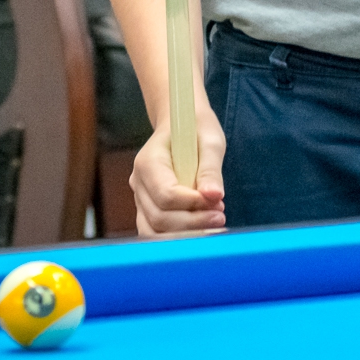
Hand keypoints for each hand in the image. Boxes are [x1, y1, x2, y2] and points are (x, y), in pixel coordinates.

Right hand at [130, 93, 227, 234]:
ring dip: (185, 234)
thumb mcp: (210, 141)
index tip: (218, 202)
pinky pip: (156, 231)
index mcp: (149, 161)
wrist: (182, 124)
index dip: (192, 204)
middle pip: (158, 217)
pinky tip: (202, 229)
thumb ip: (210, 169)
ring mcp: (141, 197)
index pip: (165, 194)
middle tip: (221, 216)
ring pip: (154, 230)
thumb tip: (214, 196)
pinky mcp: (148, 208)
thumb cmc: (196, 129)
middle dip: (192, 222)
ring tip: (214, 224)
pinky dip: (178, 236)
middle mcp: (139, 182)